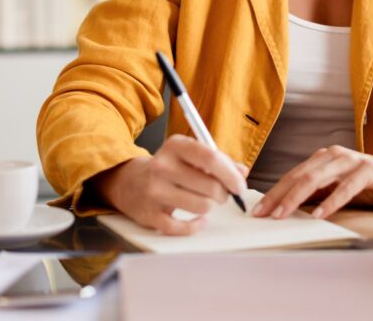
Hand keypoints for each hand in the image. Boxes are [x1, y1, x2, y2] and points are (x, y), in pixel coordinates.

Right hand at [94, 135, 248, 235]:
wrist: (130, 182)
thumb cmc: (170, 168)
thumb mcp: (190, 156)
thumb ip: (218, 161)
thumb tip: (242, 173)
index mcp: (175, 146)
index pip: (210, 158)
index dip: (230, 174)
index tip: (240, 186)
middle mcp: (162, 166)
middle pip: (210, 186)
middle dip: (223, 194)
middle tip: (222, 195)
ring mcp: (155, 191)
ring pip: (201, 206)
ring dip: (210, 207)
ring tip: (205, 202)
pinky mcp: (150, 215)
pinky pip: (183, 227)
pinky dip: (196, 226)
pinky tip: (198, 219)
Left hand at [252, 146, 372, 219]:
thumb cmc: (369, 184)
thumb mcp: (336, 187)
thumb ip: (315, 192)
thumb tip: (285, 205)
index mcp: (323, 158)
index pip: (292, 175)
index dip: (273, 192)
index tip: (257, 210)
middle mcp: (334, 155)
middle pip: (299, 176)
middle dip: (277, 196)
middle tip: (262, 214)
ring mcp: (351, 161)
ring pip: (317, 179)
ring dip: (297, 198)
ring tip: (282, 214)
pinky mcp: (368, 170)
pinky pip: (345, 187)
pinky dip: (331, 201)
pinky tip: (319, 214)